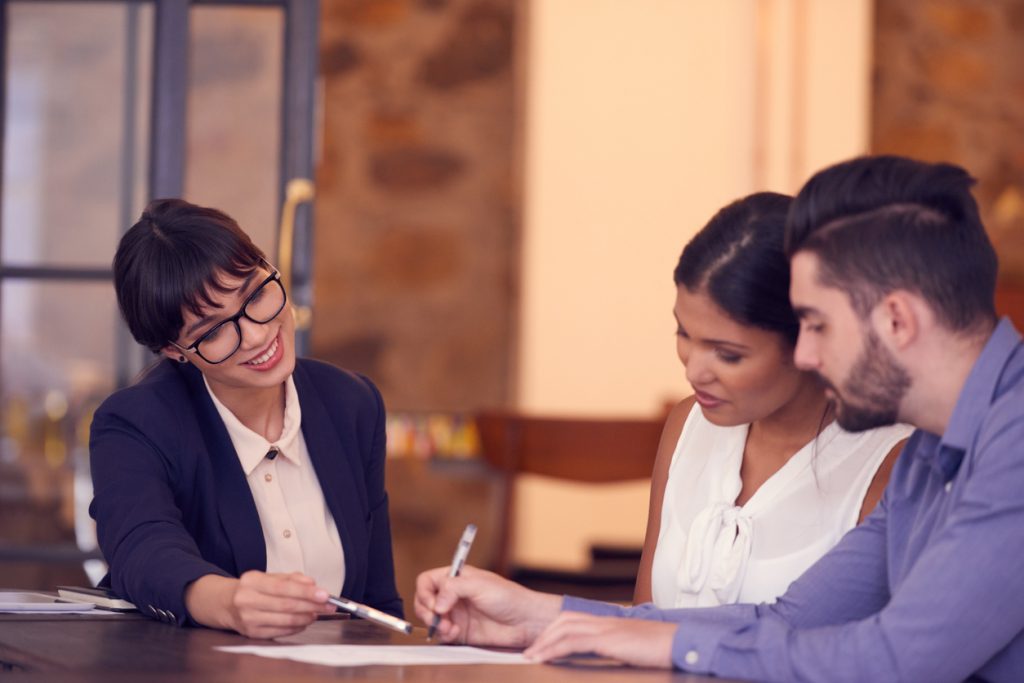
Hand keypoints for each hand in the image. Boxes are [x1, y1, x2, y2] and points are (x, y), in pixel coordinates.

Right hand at [186, 571, 334, 638]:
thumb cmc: (253, 588)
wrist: (225, 603)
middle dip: (312, 606)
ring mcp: (248, 618)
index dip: (306, 592)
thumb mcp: (269, 576)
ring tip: (317, 613)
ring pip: (285, 620)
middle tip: (328, 606)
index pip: (284, 587)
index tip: (325, 594)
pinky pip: (280, 631)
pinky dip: (296, 627)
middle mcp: (247, 600)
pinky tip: (304, 621)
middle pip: (286, 605)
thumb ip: (292, 578)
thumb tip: (312, 583)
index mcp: (252, 581)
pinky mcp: (251, 633)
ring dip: (306, 617)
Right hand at [413, 565, 560, 647]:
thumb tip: (437, 604)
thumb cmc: (508, 597)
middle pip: (424, 601)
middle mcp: (453, 595)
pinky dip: (443, 634)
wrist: (524, 621)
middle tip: (438, 617)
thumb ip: (454, 589)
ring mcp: (455, 614)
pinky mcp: (459, 631)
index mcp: (456, 578)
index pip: (427, 581)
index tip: (435, 603)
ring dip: (435, 624)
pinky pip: (441, 634)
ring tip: (448, 627)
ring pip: (430, 619)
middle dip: (426, 611)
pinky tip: (454, 633)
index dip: (425, 592)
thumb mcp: (479, 584)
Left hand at [524, 613, 675, 668]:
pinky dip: (556, 649)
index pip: (574, 620)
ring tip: (531, 657)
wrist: (682, 642)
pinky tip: (546, 658)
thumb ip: (617, 649)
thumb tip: (607, 657)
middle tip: (529, 651)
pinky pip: (575, 642)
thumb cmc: (663, 649)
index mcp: (610, 622)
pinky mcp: (609, 640)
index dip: (555, 630)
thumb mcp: (634, 648)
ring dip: (544, 643)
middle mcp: (605, 621)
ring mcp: (607, 628)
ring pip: (565, 629)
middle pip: (565, 620)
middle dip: (544, 635)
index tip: (542, 645)